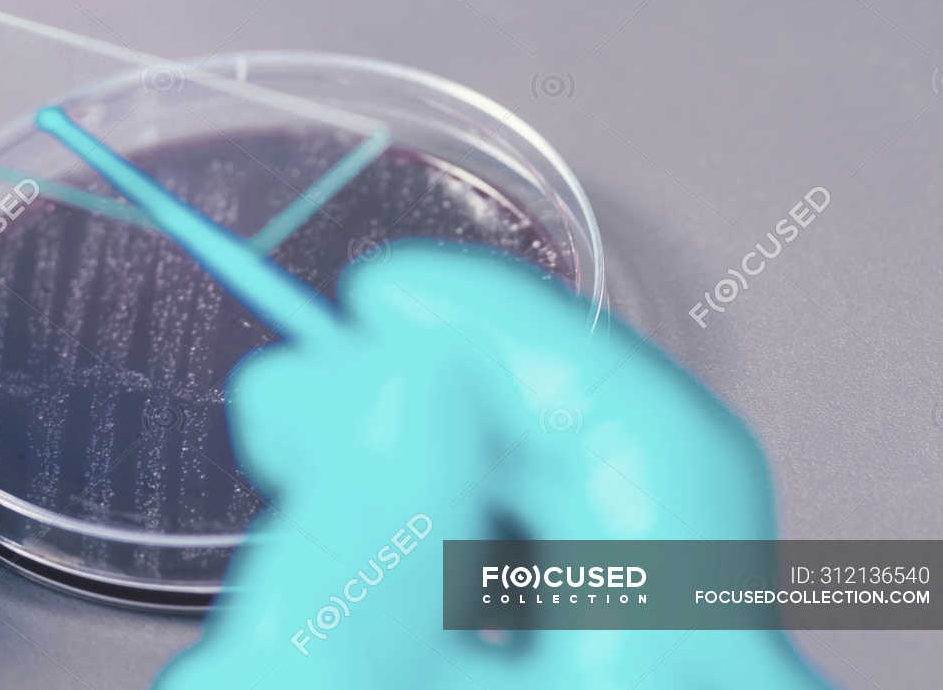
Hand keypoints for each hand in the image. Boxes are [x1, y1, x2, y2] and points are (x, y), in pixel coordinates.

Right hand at [157, 243, 828, 688]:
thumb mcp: (325, 689)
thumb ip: (371, 533)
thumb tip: (411, 380)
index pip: (658, 452)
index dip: (517, 336)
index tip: (381, 292)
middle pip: (609, 503)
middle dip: (435, 412)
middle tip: (288, 389)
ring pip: (555, 567)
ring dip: (415, 486)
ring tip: (284, 457)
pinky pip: (527, 630)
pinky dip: (426, 570)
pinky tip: (339, 558)